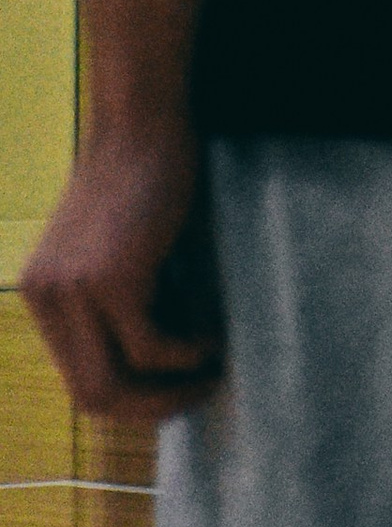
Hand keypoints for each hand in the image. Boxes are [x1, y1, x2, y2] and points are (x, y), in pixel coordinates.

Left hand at [22, 119, 222, 418]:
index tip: (177, 389)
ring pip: (113, 384)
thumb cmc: (144, 174)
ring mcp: (73, 293)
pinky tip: (215, 336)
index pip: (76, 379)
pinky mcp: (110, 281)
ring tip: (215, 370)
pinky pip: (152, 348)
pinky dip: (190, 353)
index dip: (130, 398)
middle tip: (200, 394)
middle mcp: (45, 299)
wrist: (143, 117)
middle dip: (150, 409)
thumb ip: (119, 299)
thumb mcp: (116, 249)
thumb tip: (159, 367)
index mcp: (41, 294)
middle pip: (89, 397)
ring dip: (172, 391)